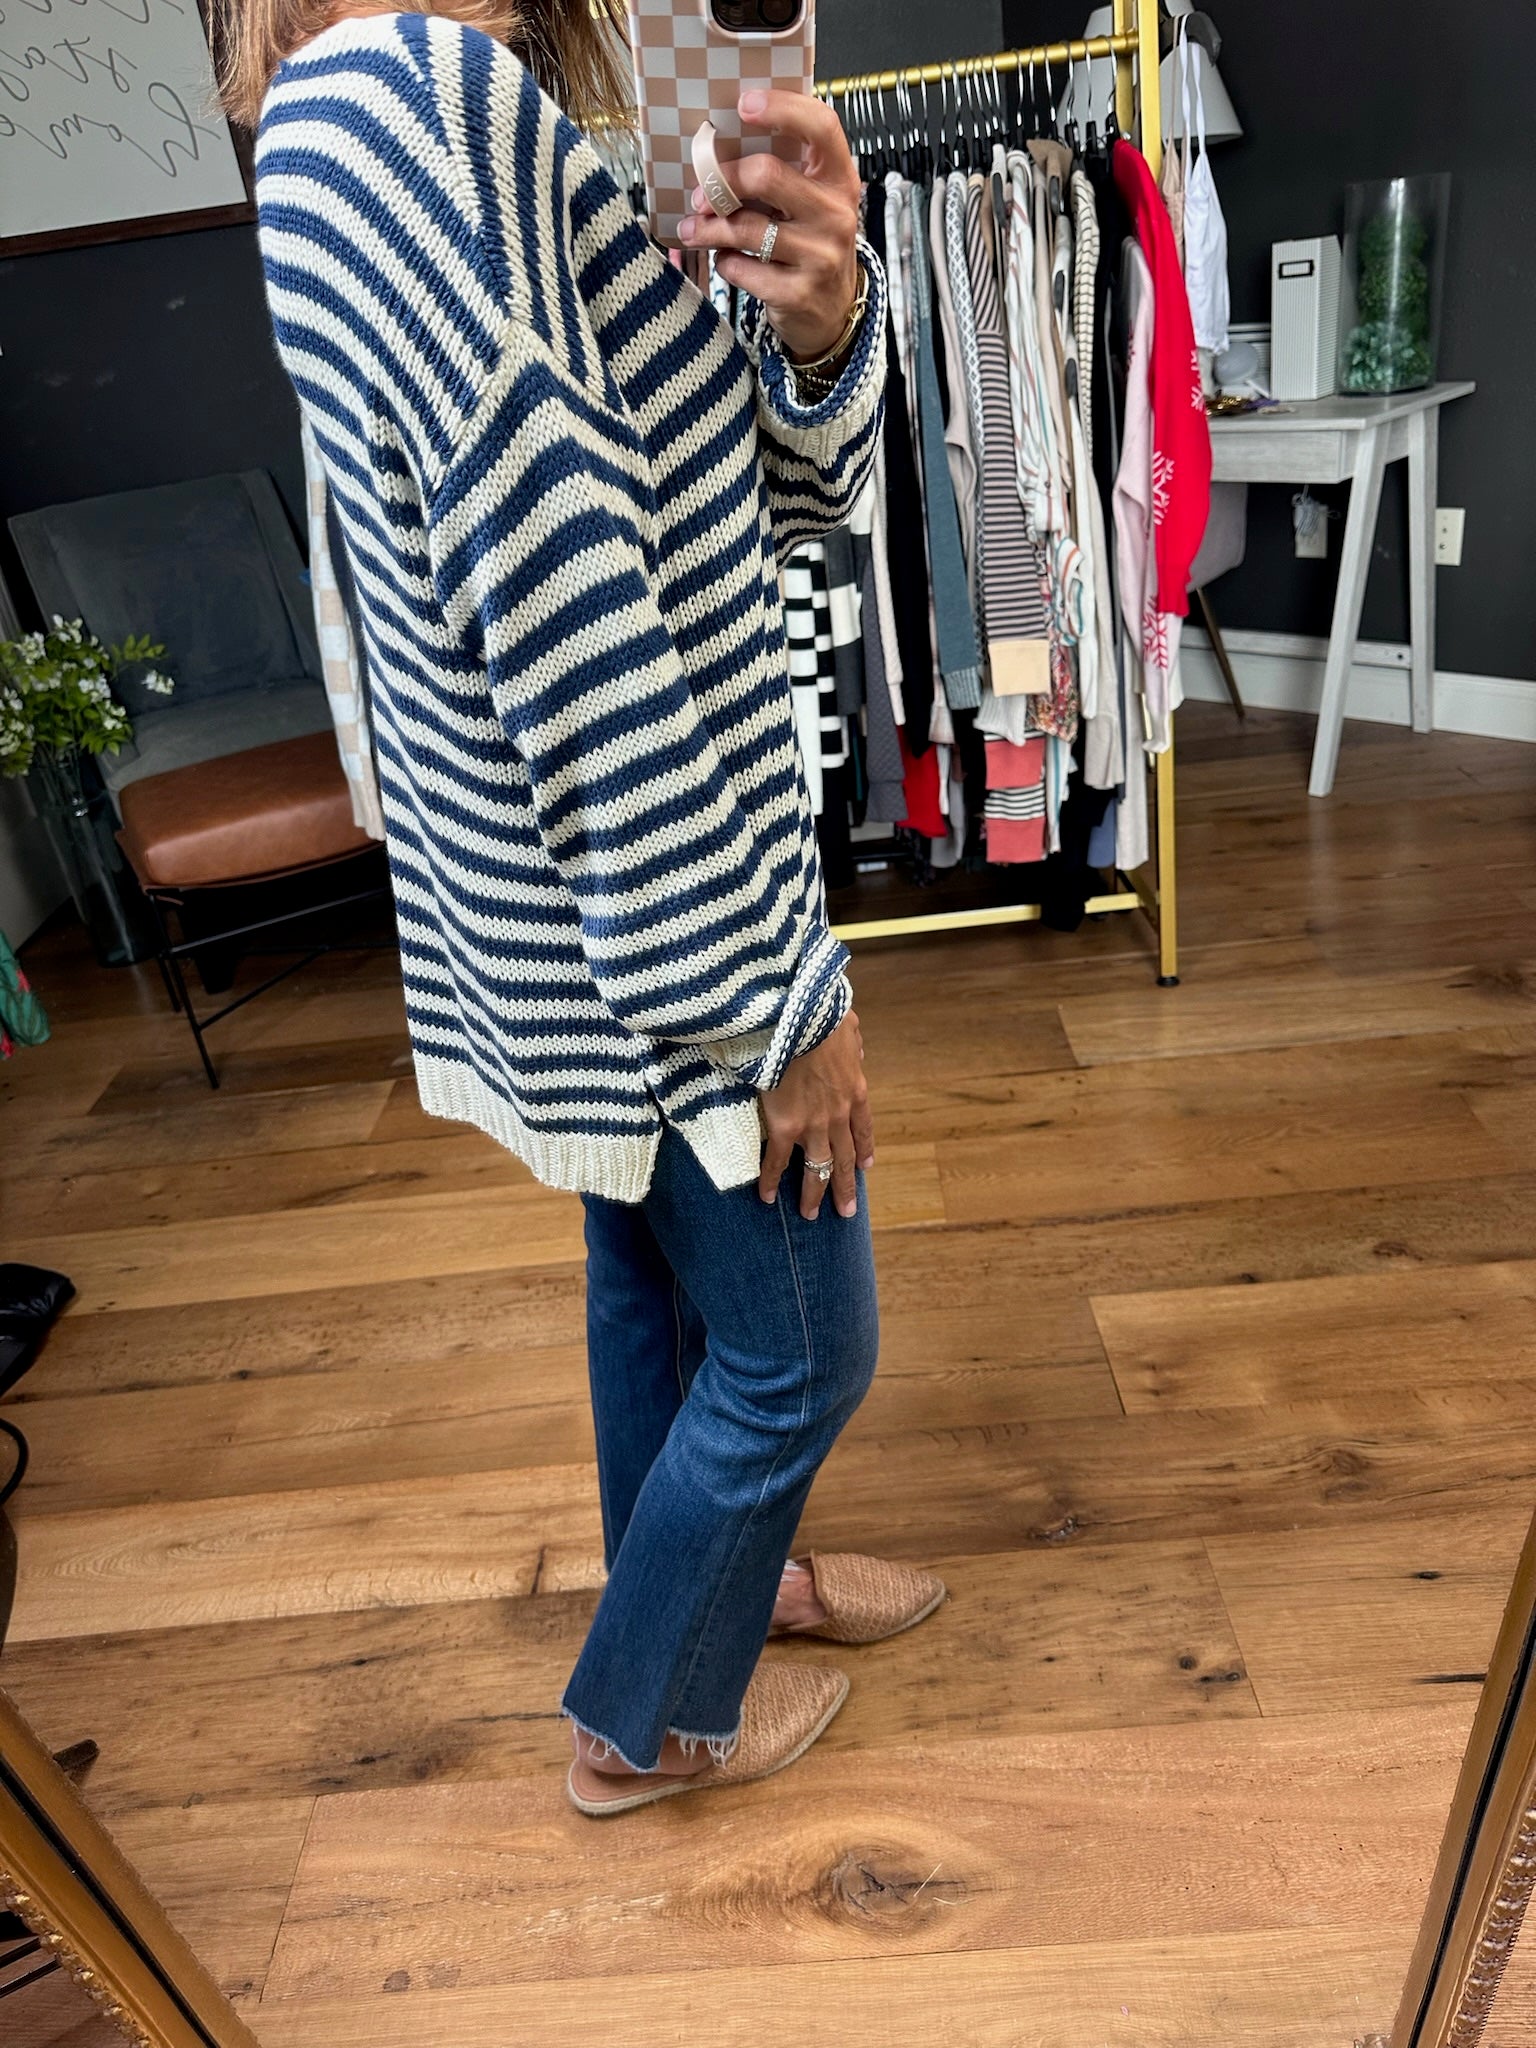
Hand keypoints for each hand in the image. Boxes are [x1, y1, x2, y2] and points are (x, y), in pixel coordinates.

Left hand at [677, 86, 860, 361]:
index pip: (821, 127)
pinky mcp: (799, 293)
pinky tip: (726, 260)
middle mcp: (835, 213)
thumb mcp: (812, 200)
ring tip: (693, 229)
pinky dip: (725, 263)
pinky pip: (742, 269)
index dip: (782, 108)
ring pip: (746, 228)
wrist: (832, 311)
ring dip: (709, 228)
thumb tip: (719, 148)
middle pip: (768, 175)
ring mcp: (820, 256)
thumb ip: (784, 171)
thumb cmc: (810, 241)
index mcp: (840, 178)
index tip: (743, 104)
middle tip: (700, 193)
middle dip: (722, 181)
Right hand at [758, 1009, 873, 1220]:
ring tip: (811, 1214)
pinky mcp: (786, 1126)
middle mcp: (839, 1116)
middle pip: (844, 1159)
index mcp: (856, 1092)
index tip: (865, 1167)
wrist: (801, 1021)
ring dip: (814, 1194)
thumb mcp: (849, 1026)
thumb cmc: (822, 1016)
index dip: (863, 1150)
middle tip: (846, 1211)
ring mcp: (813, 1125)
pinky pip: (777, 1161)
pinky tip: (765, 1197)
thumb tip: (854, 1047)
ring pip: (817, 1168)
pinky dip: (769, 1180)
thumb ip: (853, 1043)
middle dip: (845, 1187)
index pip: (863, 1130)